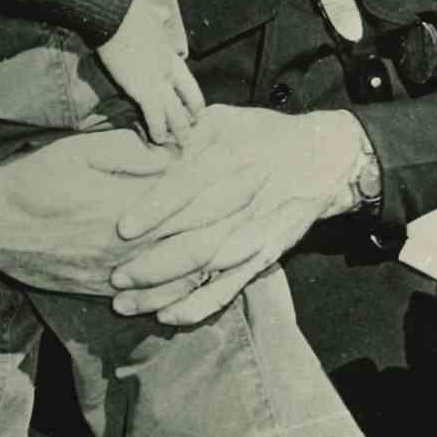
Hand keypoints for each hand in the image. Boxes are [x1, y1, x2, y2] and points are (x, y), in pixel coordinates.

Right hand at [97, 0, 204, 146]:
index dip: (193, 99)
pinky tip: (158, 141)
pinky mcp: (143, 89)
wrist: (116, 9)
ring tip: (181, 146)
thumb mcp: (151, 12)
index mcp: (170, 53)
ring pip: (176, 114)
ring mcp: (158, 81)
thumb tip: (162, 13)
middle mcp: (169, 70)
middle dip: (190, 119)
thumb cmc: (128, 7)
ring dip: (178, 132)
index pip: (188, 82)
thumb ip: (159, 18)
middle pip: (188, 101)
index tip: (197, 111)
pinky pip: (155, 116)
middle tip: (191, 134)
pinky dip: (157, 130)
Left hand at [108, 104, 363, 322]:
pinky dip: (199, 306)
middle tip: (115, 277)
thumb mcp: (223, 119)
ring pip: (206, 271)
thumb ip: (184, 132)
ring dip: (166, 291)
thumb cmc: (262, 134)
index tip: (122, 229)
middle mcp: (244, 205)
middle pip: (195, 240)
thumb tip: (144, 145)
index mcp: (231, 163)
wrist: (322, 156)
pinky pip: (229, 288)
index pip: (189, 189)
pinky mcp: (263, 257)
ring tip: (126, 304)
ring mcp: (255, 236)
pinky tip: (168, 317)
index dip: (155, 210)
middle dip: (152, 264)